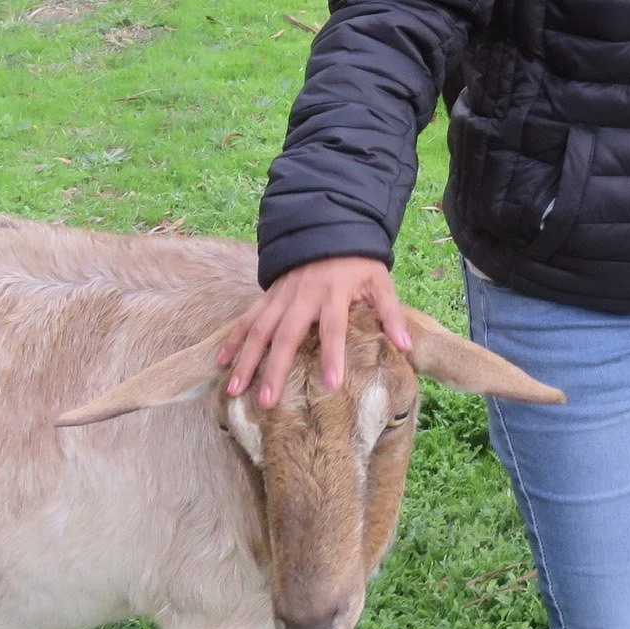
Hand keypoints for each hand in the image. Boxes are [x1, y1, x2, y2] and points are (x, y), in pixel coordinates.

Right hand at [219, 256, 412, 408]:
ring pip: (260, 329)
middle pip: (287, 335)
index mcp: (335, 292)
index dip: (332, 355)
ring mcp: (283, 295)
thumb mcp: (381, 281)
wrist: (330, 227)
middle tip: (267, 401)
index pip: (334, 328)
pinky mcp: (269, 294)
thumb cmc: (358, 261)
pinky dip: (234, 338)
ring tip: (236, 390)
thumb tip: (407, 346)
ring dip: (247, 359)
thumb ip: (391, 313)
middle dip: (275, 369)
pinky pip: (248, 317)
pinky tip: (222, 361)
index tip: (330, 385)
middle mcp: (304, 295)